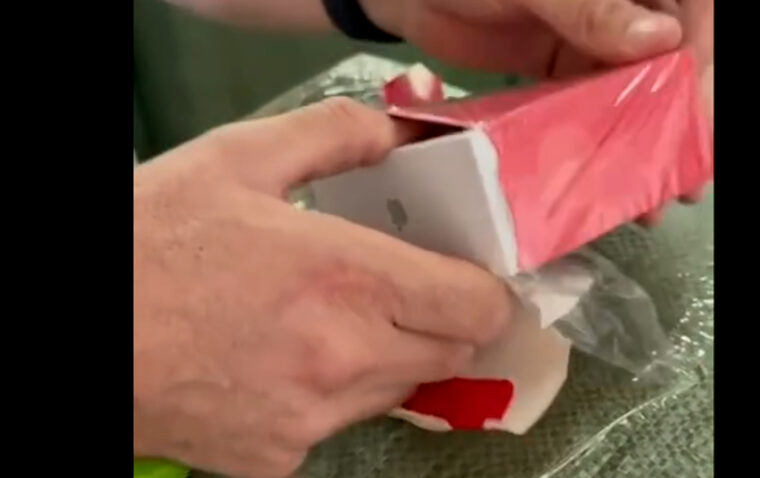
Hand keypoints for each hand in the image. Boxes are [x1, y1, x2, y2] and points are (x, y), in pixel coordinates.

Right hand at [133, 98, 512, 477]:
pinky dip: (329, 395)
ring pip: (398, 389)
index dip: (486, 287)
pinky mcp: (280, 458)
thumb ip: (334, 135)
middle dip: (439, 318)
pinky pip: (338, 424)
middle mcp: (344, 358)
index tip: (468, 271)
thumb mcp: (236, 159)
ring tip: (325, 321)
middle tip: (396, 288)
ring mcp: (313, 418)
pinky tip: (276, 362)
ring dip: (388, 355)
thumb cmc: (150, 240)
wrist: (80, 334)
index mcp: (347, 278)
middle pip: (451, 351)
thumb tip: (400, 133)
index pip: (477, 305)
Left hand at [362, 0, 711, 224]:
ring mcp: (591, 37)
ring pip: (631, 90)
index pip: (690, 15)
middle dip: (677, 119)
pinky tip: (602, 176)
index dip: (702, 66)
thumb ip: (590, 7)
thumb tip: (660, 41)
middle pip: (668, 61)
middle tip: (681, 179)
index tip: (696, 120)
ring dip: (640, 141)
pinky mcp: (560, 67)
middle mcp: (620, 6)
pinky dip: (598, 139)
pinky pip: (589, 105)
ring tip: (645, 196)